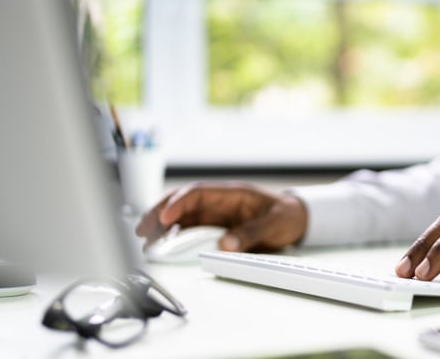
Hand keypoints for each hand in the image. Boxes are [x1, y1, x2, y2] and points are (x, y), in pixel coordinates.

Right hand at [135, 182, 307, 251]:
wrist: (297, 219)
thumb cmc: (287, 215)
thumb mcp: (275, 223)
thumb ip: (251, 233)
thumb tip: (226, 244)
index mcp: (232, 193)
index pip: (198, 193)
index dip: (179, 203)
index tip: (165, 217)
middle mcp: (219, 203)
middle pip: (182, 203)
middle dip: (159, 214)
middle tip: (142, 231)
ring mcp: (215, 215)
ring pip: (181, 217)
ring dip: (162, 227)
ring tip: (146, 241)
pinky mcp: (215, 228)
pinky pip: (189, 230)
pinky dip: (173, 236)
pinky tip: (161, 246)